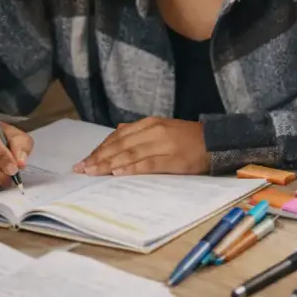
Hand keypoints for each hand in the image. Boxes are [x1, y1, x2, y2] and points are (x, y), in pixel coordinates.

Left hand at [74, 117, 208, 176]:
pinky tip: (117, 173)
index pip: (118, 136)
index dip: (100, 148)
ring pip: (129, 154)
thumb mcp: (162, 128)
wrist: (215, 141)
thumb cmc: (187, 138)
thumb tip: (117, 133)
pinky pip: (147, 164)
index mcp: (150, 124)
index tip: (84, 160)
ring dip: (108, 164)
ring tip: (93, 172)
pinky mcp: (172, 159)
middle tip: (81, 169)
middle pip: (120, 145)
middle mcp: (154, 131)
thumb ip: (140, 131)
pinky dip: (131, 168)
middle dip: (99, 157)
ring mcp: (163, 145)